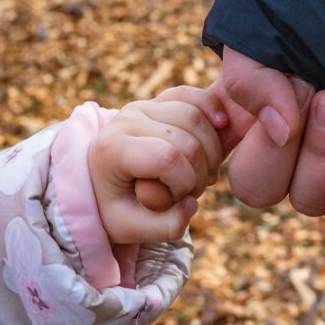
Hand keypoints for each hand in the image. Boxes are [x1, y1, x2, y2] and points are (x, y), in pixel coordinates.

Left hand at [89, 86, 226, 243]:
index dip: (182, 184)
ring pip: (195, 117)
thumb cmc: (117, 206)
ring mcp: (144, 106)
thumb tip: (191, 204)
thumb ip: (165, 227)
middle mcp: (125, 119)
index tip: (172, 200)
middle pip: (187, 141)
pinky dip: (212, 109)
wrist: (103, 182)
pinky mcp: (160, 100)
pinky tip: (222, 126)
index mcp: (112, 149)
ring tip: (200, 174)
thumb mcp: (134, 229)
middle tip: (188, 193)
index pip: (166, 158)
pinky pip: (194, 96)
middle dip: (199, 174)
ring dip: (210, 152)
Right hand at [217, 47, 324, 233]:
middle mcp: (290, 155)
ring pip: (311, 197)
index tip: (249, 110)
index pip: (238, 177)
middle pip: (264, 191)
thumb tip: (283, 133)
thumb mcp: (255, 43)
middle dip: (277, 149)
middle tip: (305, 88)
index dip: (244, 157)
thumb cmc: (300, 15)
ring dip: (319, 152)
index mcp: (252, 131)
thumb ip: (250, 86)